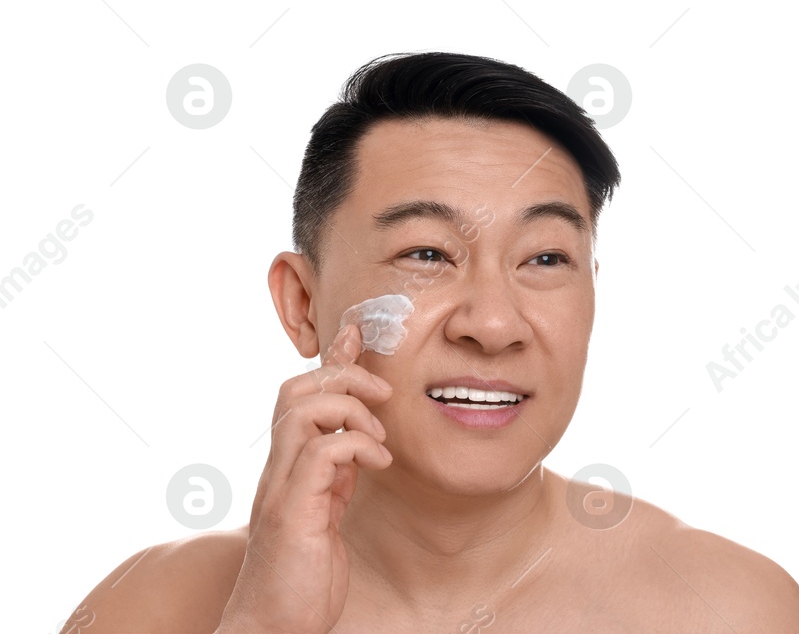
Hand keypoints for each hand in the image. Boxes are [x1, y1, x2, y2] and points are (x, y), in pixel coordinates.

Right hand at [216, 324, 394, 633]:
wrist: (276, 626)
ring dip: (351, 409)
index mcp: (288, 467)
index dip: (330, 361)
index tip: (357, 334)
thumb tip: (359, 444)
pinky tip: (381, 464)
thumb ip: (336, 476)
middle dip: (342, 375)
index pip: (300, 396)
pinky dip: (358, 446)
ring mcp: (280, 488)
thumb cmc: (302, 576)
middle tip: (383, 395)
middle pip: (293, 388)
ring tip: (382, 437)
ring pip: (301, 409)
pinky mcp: (292, 512)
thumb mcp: (328, 512)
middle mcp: (277, 470)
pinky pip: (322, 452)